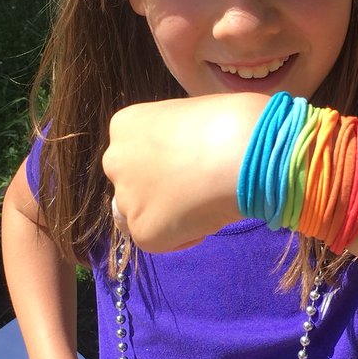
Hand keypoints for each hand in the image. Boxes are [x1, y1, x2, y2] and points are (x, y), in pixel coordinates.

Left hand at [103, 93, 265, 252]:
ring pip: (143, 215)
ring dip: (168, 215)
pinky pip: (161, 241)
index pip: (135, 155)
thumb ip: (174, 140)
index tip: (191, 166)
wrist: (241, 150)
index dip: (165, 164)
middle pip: (132, 186)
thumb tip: (187, 156)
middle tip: (194, 190)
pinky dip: (184, 236)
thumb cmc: (229, 121)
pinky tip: (208, 218)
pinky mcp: (143, 231)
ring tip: (205, 204)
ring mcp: (127, 198)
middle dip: (158, 191)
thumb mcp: (188, 117)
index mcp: (125, 126)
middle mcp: (116, 161)